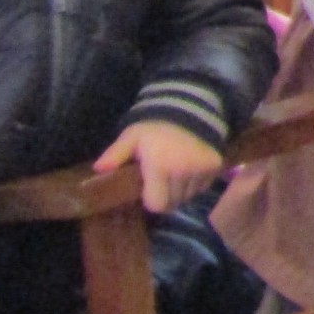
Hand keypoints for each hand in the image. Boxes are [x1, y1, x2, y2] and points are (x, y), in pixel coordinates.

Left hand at [94, 122, 223, 212]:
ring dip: (181, 191)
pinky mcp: (215, 166)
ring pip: (189, 196)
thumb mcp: (132, 137)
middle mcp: (183, 171)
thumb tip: (98, 169)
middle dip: (167, 197)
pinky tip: (189, 171)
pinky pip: (203, 187)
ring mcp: (202, 169)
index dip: (152, 200)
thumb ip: (115, 154)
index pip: (157, 205)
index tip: (149, 190)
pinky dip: (196, 184)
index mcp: (160, 167)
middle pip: (174, 203)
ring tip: (175, 175)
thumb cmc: (155, 126)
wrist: (190, 109)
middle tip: (161, 182)